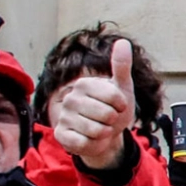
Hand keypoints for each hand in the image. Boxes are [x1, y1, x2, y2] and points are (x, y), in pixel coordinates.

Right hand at [51, 39, 136, 170]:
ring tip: (101, 128)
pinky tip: (91, 138)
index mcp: (84, 84)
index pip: (114, 97)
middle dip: (114, 120)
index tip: (118, 105)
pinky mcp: (62, 135)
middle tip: (109, 119)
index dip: (122, 105)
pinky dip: (95, 144)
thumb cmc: (114, 109)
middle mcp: (70, 98)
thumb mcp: (122, 87)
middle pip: (106, 115)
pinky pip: (85, 143)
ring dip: (105, 133)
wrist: (107, 134)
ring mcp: (63, 117)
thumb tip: (123, 42)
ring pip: (97, 130)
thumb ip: (121, 66)